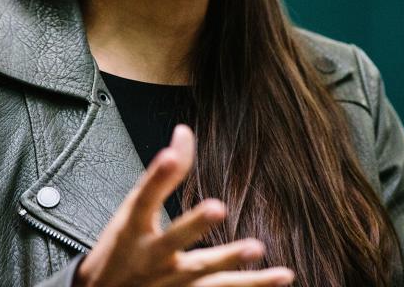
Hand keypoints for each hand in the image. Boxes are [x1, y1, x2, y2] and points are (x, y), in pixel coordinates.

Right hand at [74, 124, 294, 286]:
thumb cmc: (121, 251)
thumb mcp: (132, 212)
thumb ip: (161, 176)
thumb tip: (184, 132)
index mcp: (133, 229)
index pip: (143, 198)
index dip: (156, 177)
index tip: (169, 156)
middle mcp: (152, 257)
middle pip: (174, 239)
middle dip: (194, 225)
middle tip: (217, 207)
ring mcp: (171, 284)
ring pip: (204, 274)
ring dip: (231, 262)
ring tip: (257, 248)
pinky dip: (253, 286)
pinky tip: (282, 277)